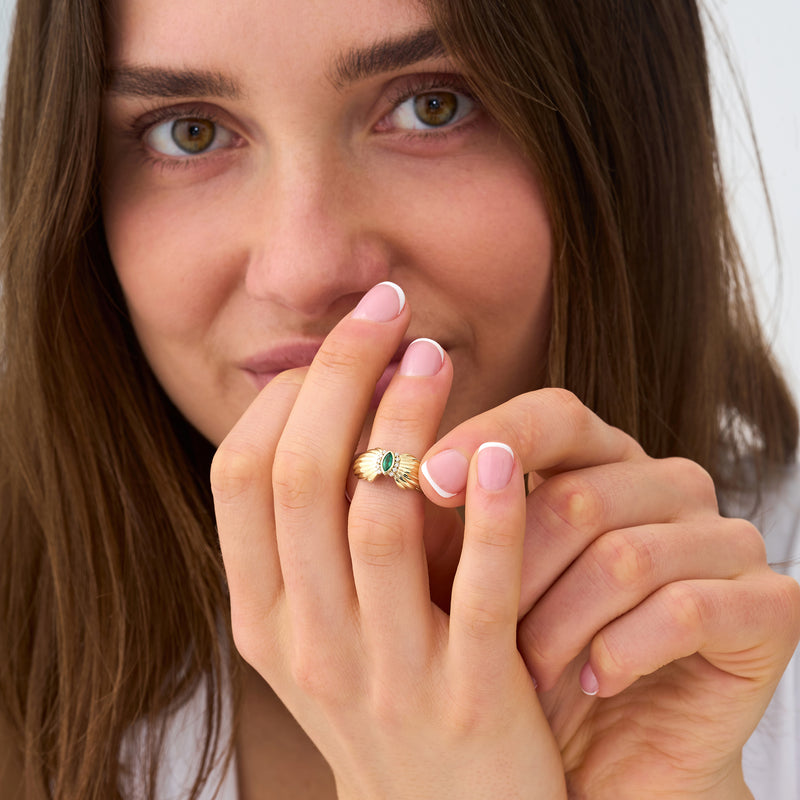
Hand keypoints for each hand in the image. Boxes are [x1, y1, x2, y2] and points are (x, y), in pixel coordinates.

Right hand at [211, 284, 565, 798]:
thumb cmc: (387, 693)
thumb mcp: (321, 624)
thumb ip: (310, 537)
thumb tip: (323, 404)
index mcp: (261, 614)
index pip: (242, 476)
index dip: (286, 394)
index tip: (341, 344)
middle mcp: (306, 640)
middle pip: (303, 476)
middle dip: (342, 374)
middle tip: (388, 309)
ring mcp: (382, 672)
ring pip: (379, 518)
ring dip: (406, 421)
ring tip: (436, 354)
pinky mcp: (468, 696)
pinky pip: (475, 587)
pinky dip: (488, 512)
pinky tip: (502, 451)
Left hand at [419, 390, 799, 798]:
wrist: (603, 761)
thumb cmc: (531, 658)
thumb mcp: (480, 581)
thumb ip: (449, 516)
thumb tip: (392, 451)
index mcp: (605, 461)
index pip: (553, 416)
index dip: (489, 438)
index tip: (427, 480)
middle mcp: (670, 487)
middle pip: (580, 495)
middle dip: (515, 575)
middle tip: (483, 632)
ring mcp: (726, 541)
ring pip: (624, 556)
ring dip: (561, 626)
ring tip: (530, 672)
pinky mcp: (769, 606)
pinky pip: (685, 609)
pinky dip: (623, 652)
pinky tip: (595, 681)